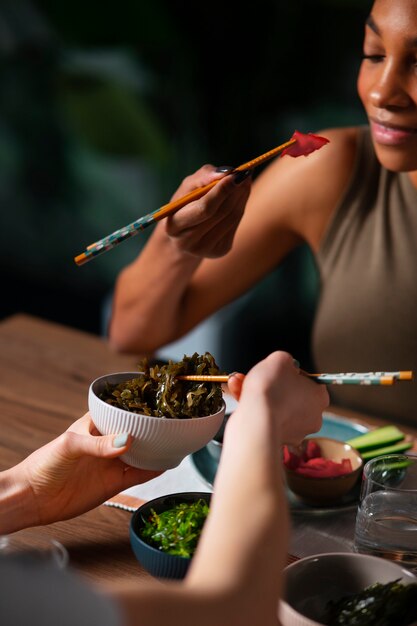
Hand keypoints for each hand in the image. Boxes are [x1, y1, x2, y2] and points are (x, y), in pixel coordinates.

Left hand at [15, 413, 160, 526]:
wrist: (34, 498)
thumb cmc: (45, 463)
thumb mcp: (71, 446)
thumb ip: (99, 444)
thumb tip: (128, 440)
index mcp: (96, 424)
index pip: (121, 411)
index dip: (138, 406)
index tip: (158, 401)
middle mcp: (107, 441)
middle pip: (136, 432)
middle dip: (153, 428)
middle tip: (173, 421)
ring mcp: (112, 462)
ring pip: (141, 453)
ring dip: (156, 449)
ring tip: (175, 441)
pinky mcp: (114, 483)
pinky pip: (139, 474)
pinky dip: (153, 470)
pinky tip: (166, 463)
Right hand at [164, 165, 250, 257]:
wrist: (183, 234)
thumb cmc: (183, 205)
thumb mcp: (187, 188)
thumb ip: (203, 177)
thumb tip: (228, 172)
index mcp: (174, 226)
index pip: (204, 208)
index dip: (221, 191)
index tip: (235, 173)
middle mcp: (188, 242)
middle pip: (221, 213)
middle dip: (235, 191)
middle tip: (244, 173)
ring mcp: (206, 249)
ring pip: (232, 217)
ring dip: (241, 196)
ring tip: (244, 181)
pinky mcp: (220, 251)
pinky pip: (235, 223)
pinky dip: (241, 206)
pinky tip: (240, 196)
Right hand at [227, 352, 328, 444]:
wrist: (255, 419)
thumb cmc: (270, 389)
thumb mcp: (280, 358)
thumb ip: (286, 360)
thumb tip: (285, 365)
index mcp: (319, 397)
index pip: (309, 380)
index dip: (291, 372)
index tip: (278, 370)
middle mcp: (313, 417)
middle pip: (290, 394)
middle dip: (271, 384)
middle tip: (257, 375)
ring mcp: (296, 431)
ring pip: (275, 407)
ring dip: (258, 394)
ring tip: (239, 382)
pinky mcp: (278, 440)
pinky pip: (266, 419)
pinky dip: (254, 408)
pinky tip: (239, 396)